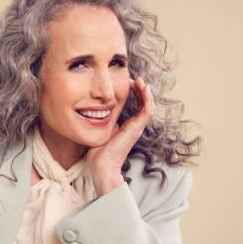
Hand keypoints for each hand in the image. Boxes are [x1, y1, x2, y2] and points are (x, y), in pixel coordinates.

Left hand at [87, 76, 155, 194]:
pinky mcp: (136, 128)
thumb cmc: (99, 152)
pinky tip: (142, 88)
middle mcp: (134, 126)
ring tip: (140, 81)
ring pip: (148, 105)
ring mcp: (137, 127)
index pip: (136, 106)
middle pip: (144, 104)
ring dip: (146, 92)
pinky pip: (148, 111)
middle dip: (140, 89)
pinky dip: (147, 98)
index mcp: (127, 126)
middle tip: (134, 79)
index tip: (127, 83)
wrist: (102, 165)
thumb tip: (94, 110)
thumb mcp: (100, 130)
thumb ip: (102, 121)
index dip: (134, 93)